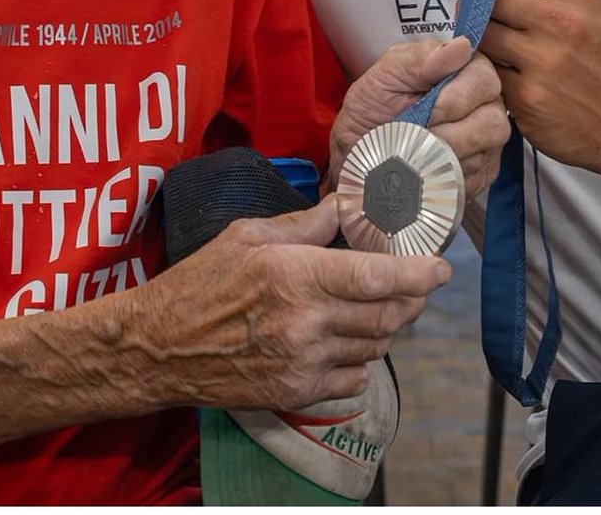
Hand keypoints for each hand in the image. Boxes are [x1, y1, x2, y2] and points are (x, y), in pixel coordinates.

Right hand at [143, 197, 448, 409]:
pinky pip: (354, 379)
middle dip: (410, 298)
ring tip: (373, 306)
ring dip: (386, 326)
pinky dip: (361, 359)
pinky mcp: (297, 393)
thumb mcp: (249, 235)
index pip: (378, 278)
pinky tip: (344, 339)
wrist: (159, 347)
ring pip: (376, 347)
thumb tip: (348, 205)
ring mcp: (304, 364)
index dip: (418, 273)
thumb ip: (307, 224)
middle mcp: (307, 324)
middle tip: (412, 283)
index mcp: (296, 276)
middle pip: (388, 315)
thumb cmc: (201, 282)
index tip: (440, 267)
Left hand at [330, 37, 508, 197]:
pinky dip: (445, 174)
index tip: (428, 109)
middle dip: (452, 131)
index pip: (485, 79)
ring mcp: (486, 142)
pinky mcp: (480, 174)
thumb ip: (421, 58)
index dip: (457, 97)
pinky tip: (425, 167)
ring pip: (485, 152)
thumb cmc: (373, 108)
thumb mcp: (387, 75)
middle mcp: (483, 105)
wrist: (358, 149)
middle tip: (419, 135)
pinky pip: (476, 178)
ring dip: (445, 153)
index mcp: (464, 71)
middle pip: (494, 120)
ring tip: (416, 150)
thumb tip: (460, 46)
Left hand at [437, 0, 600, 177]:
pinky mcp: (527, 97)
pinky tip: (492, 70)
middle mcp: (560, 24)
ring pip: (483, 35)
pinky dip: (484, 69)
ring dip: (474, 36)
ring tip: (481, 41)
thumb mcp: (588, 11)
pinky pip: (487, 71)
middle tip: (465, 10)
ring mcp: (543, 62)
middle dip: (470, 2)